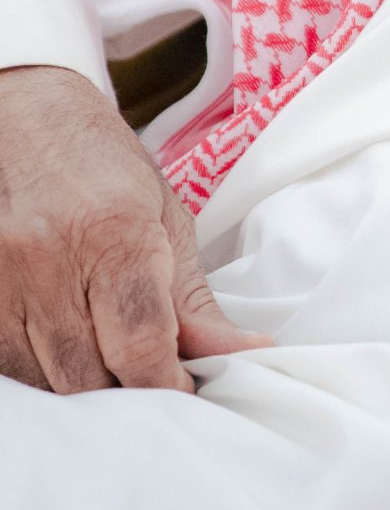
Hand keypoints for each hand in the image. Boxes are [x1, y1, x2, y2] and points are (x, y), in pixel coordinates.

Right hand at [0, 64, 269, 392]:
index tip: (187, 392)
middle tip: (151, 376)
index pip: (142, 348)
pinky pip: (8, 368)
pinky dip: (42, 371)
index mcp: (114, 233)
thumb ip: (195, 302)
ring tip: (108, 356)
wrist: (24, 117)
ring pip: (47, 381)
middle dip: (129, 391)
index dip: (169, 386)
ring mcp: (1, 279)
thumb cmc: (103, 166)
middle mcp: (48, 259)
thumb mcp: (165, 219)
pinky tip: (66, 347)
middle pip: (91, 377)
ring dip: (84, 386)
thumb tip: (244, 357)